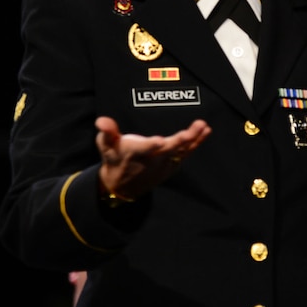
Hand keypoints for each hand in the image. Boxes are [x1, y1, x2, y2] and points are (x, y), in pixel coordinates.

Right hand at [95, 115, 211, 200]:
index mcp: (133, 153)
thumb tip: (101, 121)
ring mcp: (164, 163)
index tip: (160, 140)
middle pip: (168, 150)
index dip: (151, 145)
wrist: (122, 185)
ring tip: (203, 126)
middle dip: (181, 140)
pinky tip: (206, 130)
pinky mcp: (172, 164)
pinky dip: (197, 143)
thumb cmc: (114, 158)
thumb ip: (107, 131)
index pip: (143, 149)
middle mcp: (151, 160)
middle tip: (192, 130)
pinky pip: (186, 152)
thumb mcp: (106, 145)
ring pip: (181, 151)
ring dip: (194, 139)